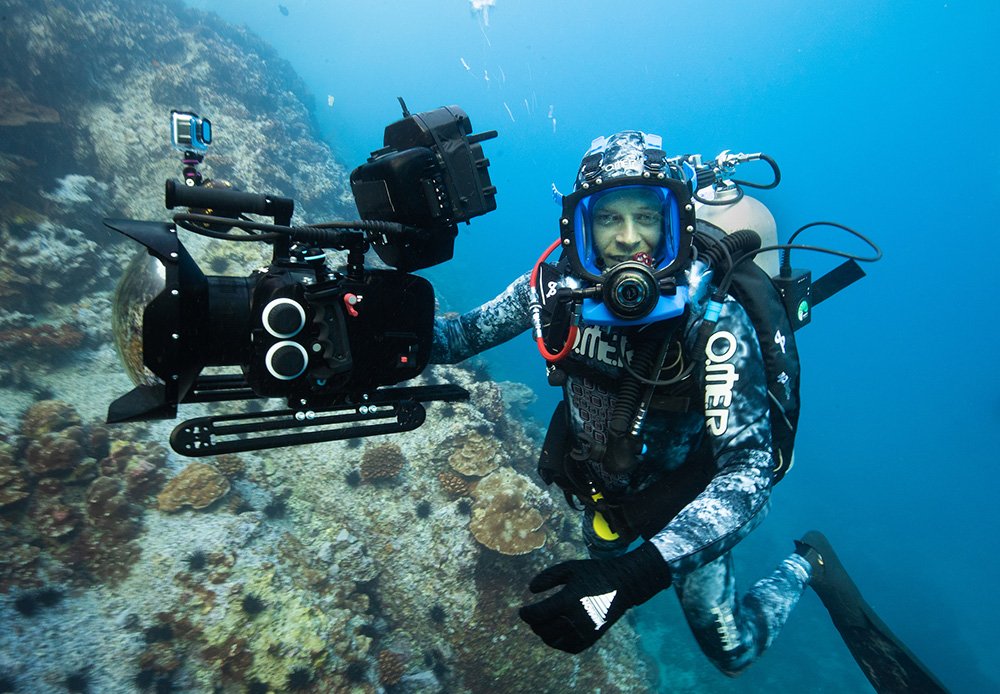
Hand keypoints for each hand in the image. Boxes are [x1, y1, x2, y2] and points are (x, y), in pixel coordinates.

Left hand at [518, 542, 670, 652]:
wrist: (623, 584)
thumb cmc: (594, 573)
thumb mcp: (570, 568)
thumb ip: (548, 577)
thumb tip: (531, 590)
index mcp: (568, 600)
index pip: (537, 615)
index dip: (525, 614)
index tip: (521, 611)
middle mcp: (576, 619)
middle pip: (543, 630)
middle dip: (534, 624)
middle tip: (532, 616)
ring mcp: (585, 631)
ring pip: (554, 641)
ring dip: (544, 634)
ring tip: (543, 623)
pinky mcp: (592, 638)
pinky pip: (569, 647)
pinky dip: (558, 642)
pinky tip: (557, 631)